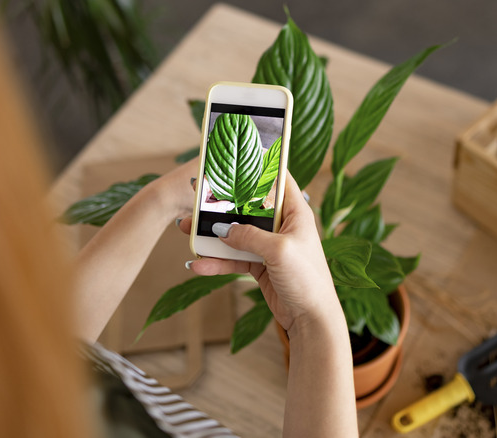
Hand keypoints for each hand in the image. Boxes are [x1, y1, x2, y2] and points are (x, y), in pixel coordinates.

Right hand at [177, 172, 339, 331]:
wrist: (311, 319)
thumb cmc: (307, 279)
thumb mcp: (278, 251)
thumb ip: (249, 236)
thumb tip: (222, 229)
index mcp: (296, 213)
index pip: (278, 179)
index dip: (259, 166)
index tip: (235, 158)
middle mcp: (283, 226)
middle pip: (248, 206)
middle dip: (222, 203)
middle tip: (197, 196)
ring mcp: (270, 246)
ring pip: (235, 234)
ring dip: (212, 234)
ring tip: (186, 229)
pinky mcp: (260, 266)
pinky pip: (233, 259)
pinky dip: (216, 261)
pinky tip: (198, 264)